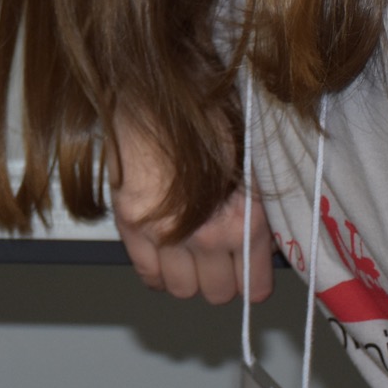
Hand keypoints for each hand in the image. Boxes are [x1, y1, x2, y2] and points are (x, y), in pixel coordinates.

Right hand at [110, 116, 272, 304]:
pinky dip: (159, 274)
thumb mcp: (250, 164)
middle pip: (219, 292)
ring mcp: (165, 234)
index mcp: (246, 220)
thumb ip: (254, 206)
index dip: (254, 282)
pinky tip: (165, 257)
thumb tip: (256, 238)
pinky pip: (148, 275)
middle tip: (220, 260)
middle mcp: (208, 235)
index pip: (255, 285)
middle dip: (223, 280)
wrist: (154, 94)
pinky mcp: (131, 226)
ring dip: (190, 278)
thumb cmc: (203, 115)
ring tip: (190, 256)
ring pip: (183, 290)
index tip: (250, 273)